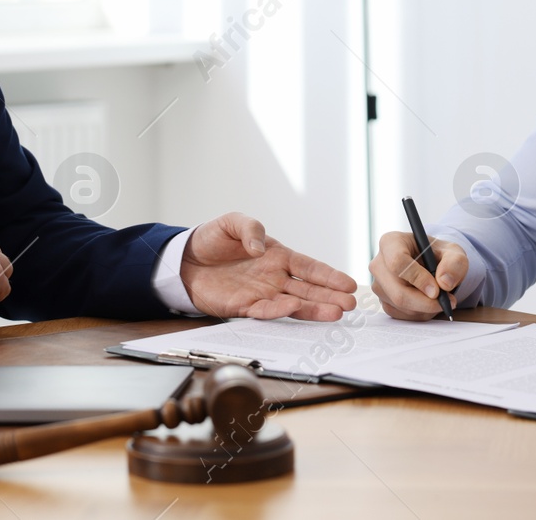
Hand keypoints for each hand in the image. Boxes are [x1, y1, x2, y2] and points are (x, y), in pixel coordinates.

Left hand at [179, 212, 356, 320]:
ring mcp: (261, 293)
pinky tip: (294, 310)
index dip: (329, 275)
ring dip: (314, 309)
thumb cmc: (212, 239)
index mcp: (278, 256)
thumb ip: (250, 229)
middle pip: (308, 289)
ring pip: (294, 304)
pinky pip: (265, 311)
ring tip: (335, 314)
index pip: (309, 267)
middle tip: (351, 305)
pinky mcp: (243, 307)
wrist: (184, 260)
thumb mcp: (232, 222)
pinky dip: (279, 311)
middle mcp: (274, 277)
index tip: (349, 283)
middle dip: (330, 296)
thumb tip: (261, 249)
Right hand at [370, 230, 466, 320]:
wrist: (432, 265)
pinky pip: (401, 315)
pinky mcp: (383, 301)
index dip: (418, 278)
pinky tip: (429, 303)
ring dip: (425, 308)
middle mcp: (379, 264)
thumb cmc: (438, 255)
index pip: (398, 262)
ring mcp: (378, 284)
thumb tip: (444, 283)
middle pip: (397, 291)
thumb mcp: (453, 252)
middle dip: (425, 302)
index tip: (437, 289)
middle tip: (447, 302)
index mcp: (391, 242)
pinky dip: (420, 314)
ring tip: (441, 298)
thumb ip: (454, 263)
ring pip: (400, 305)